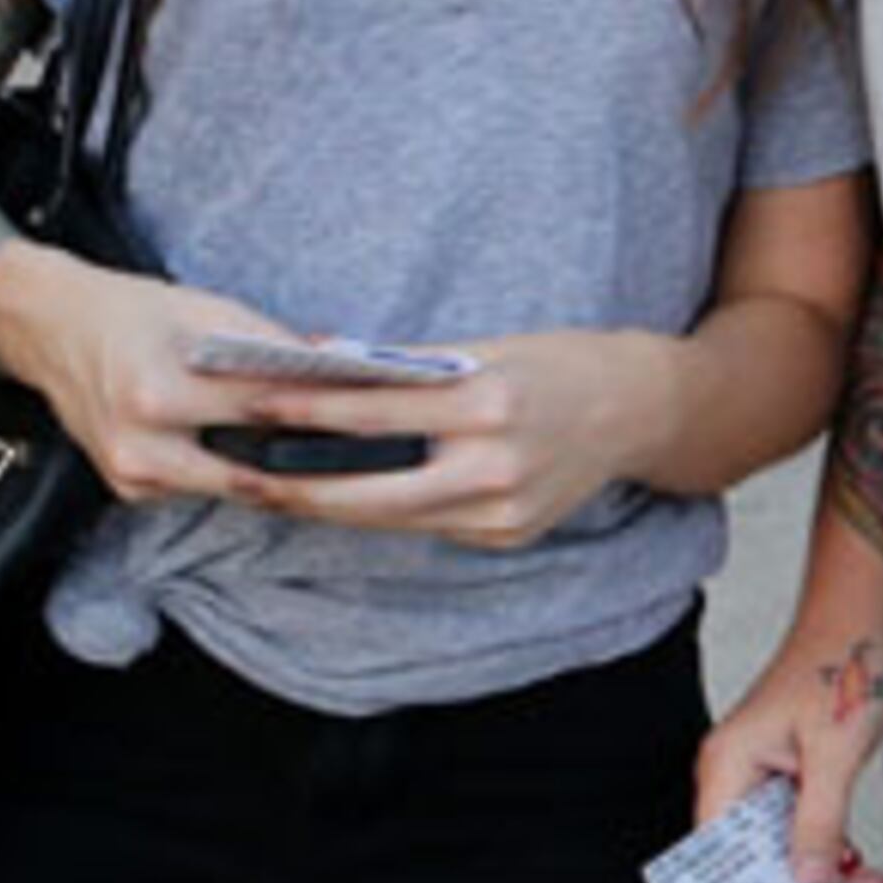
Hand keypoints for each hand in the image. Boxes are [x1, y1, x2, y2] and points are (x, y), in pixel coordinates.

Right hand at [0, 249, 347, 507]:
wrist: (53, 328)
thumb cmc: (130, 312)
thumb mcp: (206, 309)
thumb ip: (270, 343)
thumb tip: (336, 364)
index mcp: (157, 393)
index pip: (261, 410)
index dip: (319, 410)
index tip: (366, 410)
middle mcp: (140, 444)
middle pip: (252, 465)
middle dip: (303, 455)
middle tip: (358, 448)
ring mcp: (132, 475)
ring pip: (230, 485)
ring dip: (270, 467)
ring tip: (319, 449)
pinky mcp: (130, 489)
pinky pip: (199, 487)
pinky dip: (229, 468)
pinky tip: (259, 450)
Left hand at [236, 328, 673, 552]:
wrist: (637, 409)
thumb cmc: (555, 364)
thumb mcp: (486, 348)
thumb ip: (409, 367)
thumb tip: (323, 362)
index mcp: (488, 403)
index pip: (376, 415)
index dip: (308, 414)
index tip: (254, 406)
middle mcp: (496, 465)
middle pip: (371, 489)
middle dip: (300, 487)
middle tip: (244, 477)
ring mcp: (503, 510)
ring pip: (394, 518)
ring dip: (334, 506)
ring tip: (279, 490)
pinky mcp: (506, 535)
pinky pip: (430, 527)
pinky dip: (388, 512)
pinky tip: (349, 501)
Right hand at [693, 630, 882, 882]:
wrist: (863, 617)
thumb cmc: (842, 665)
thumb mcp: (833, 754)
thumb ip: (818, 826)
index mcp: (727, 767)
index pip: (724, 860)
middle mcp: (734, 775)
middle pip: (753, 862)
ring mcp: (760, 776)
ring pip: (781, 850)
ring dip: (823, 877)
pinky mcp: (787, 775)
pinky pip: (800, 830)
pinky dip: (831, 851)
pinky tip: (860, 866)